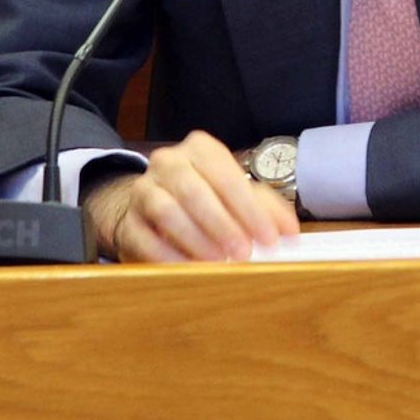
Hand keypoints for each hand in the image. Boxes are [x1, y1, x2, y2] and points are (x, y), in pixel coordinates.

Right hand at [82, 130, 299, 261]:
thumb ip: (266, 209)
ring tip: (217, 262)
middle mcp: (169, 162)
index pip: (225, 174)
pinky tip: (188, 269)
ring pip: (166, 211)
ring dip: (195, 240)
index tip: (268, 238)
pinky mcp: (128, 221)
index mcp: (200, 149)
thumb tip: (291, 232)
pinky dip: (167, 256)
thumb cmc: (205, 195)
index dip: (248, 208)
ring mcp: (144, 190)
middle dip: (222, 225)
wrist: (153, 202)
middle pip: (194, 191)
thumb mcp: (238, 194)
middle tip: (243, 253)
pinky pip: (144, 238)